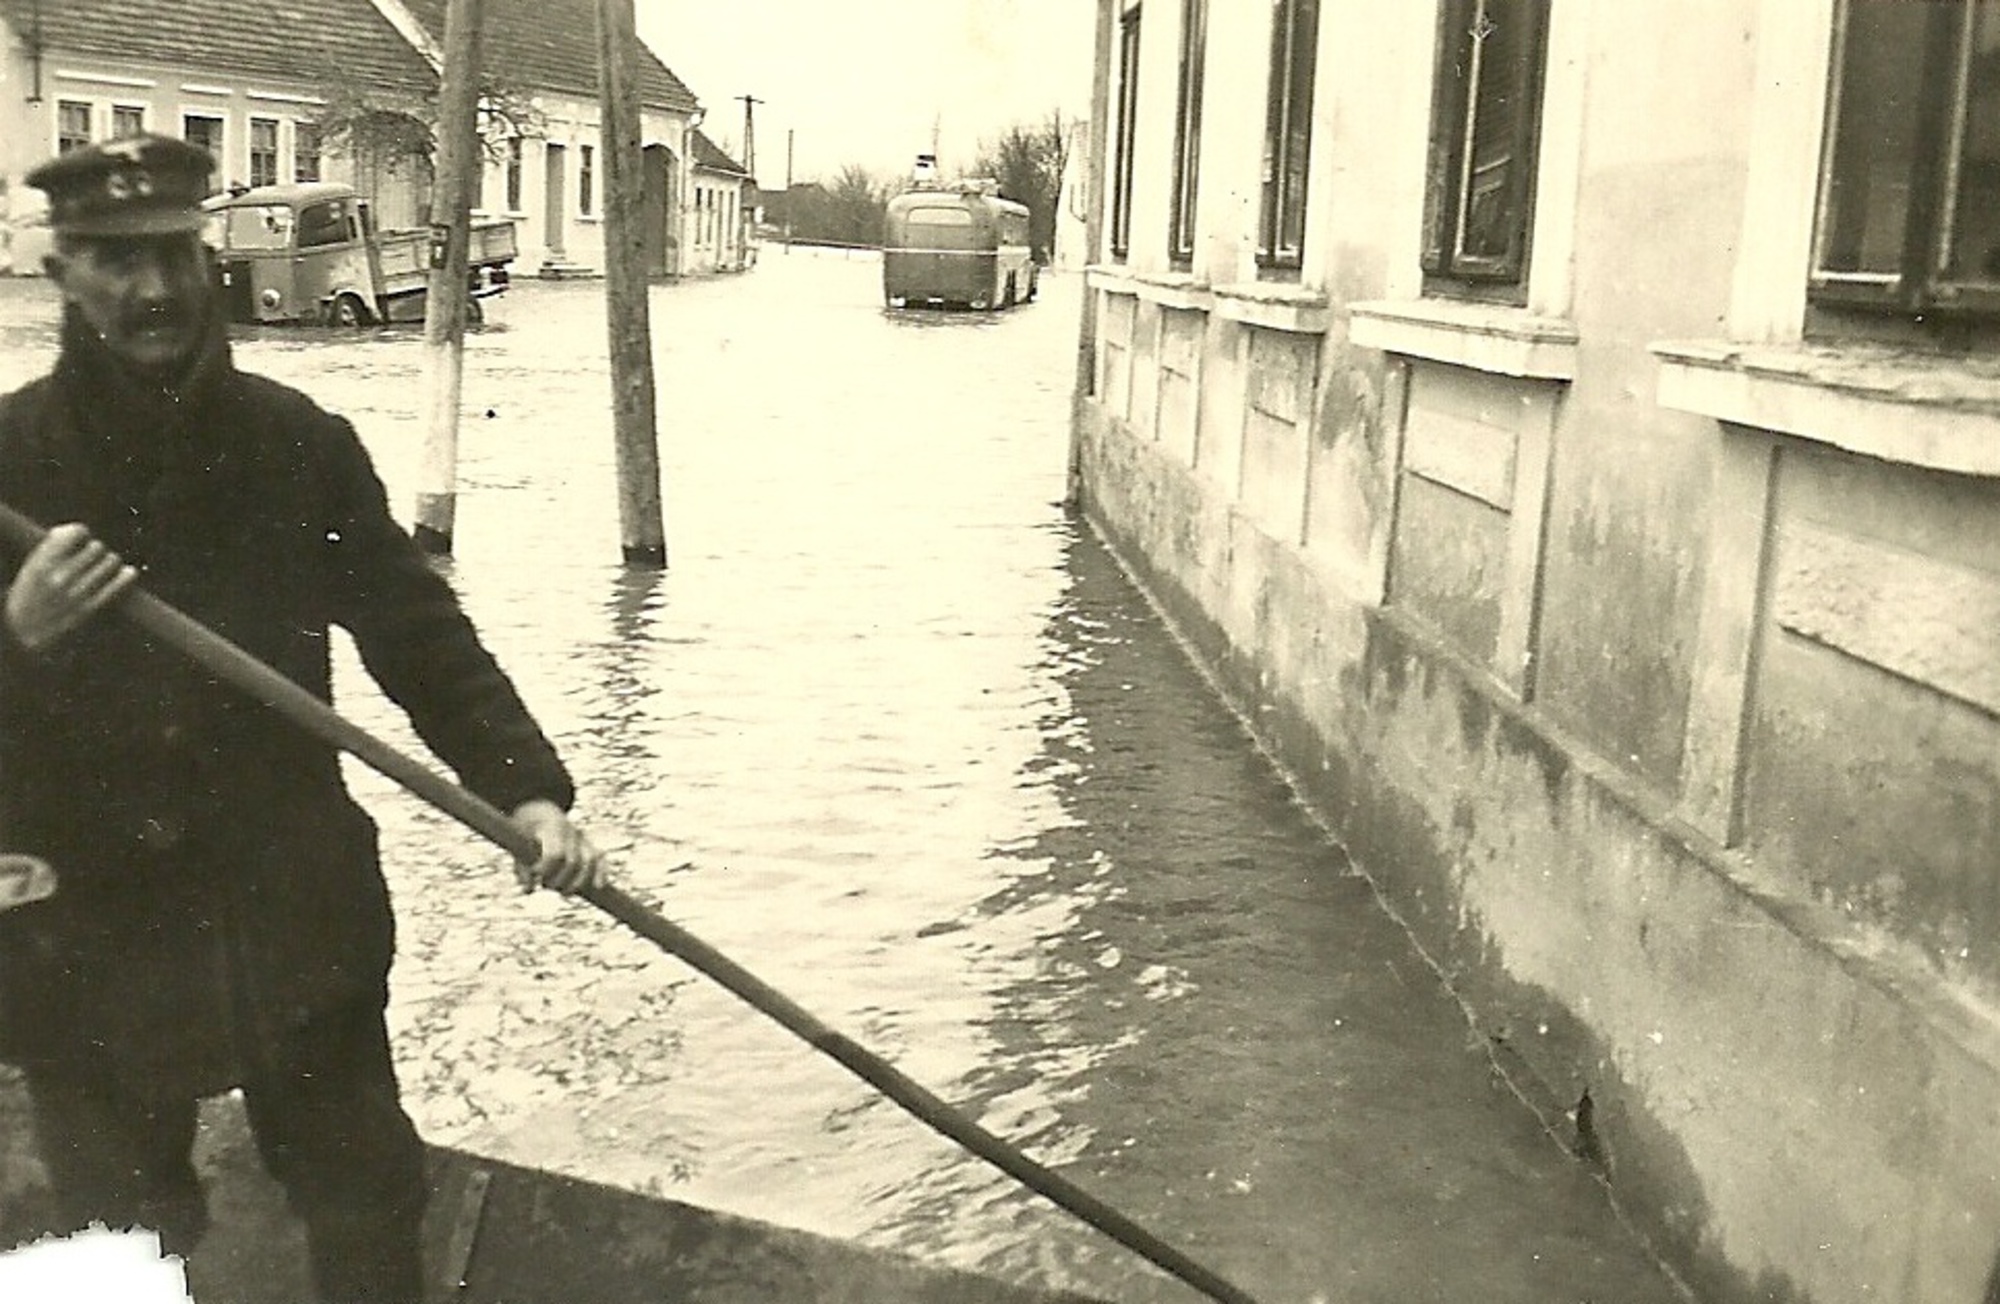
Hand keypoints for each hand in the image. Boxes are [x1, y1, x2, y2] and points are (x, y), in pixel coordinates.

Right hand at [5, 523, 137, 651]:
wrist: (25, 635)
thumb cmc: (30, 596)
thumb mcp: (31, 568)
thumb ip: (52, 547)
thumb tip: (80, 530)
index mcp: (42, 563)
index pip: (76, 532)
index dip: (81, 534)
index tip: (80, 541)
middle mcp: (60, 576)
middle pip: (97, 547)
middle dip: (96, 551)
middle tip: (91, 560)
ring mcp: (77, 593)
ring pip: (111, 561)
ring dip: (110, 564)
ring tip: (103, 569)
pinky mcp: (92, 608)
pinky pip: (120, 584)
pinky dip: (127, 575)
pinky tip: (127, 573)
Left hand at [509, 798, 606, 894]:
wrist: (542, 813)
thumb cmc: (527, 831)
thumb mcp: (518, 844)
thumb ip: (522, 867)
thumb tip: (529, 890)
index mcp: (552, 827)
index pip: (556, 854)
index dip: (546, 870)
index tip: (536, 875)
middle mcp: (571, 831)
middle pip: (573, 862)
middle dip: (560, 880)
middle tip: (545, 885)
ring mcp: (584, 838)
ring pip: (590, 862)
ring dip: (578, 883)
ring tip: (564, 893)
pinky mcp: (592, 846)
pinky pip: (602, 860)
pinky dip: (602, 873)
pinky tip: (598, 886)